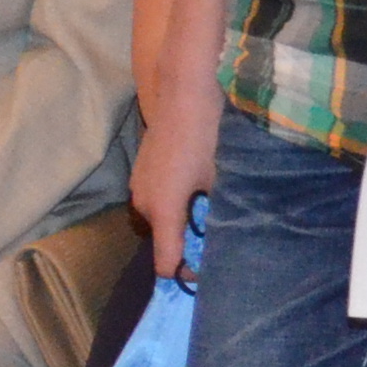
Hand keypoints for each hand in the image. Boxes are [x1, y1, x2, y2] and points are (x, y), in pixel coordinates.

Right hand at [133, 78, 223, 277]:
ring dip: (180, 219)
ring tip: (208, 204)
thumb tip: (228, 245)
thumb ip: (218, 219)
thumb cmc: (208, 137)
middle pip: (163, 241)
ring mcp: (138, 184)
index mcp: (162, 211)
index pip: (165, 265)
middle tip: (217, 231)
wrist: (185, 91)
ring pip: (160, 218)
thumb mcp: (222, 182)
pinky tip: (194, 182)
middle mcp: (143, 203)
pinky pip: (156, 198)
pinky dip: (174, 201)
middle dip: (187, 243)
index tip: (210, 268)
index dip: (187, 274)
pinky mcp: (140, 169)